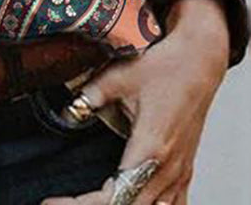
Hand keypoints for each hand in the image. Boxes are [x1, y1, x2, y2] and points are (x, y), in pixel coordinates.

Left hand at [40, 0, 230, 204]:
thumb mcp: (119, 77)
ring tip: (91, 198)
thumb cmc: (163, 69)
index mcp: (150, 149)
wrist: (198, 64)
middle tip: (66, 201)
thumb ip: (90, 96)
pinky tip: (131, 199)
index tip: (55, 202)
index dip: (83, 204)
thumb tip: (67, 113)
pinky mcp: (185, 169)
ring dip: (122, 204)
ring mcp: (179, 172)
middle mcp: (167, 168)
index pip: (114, 196)